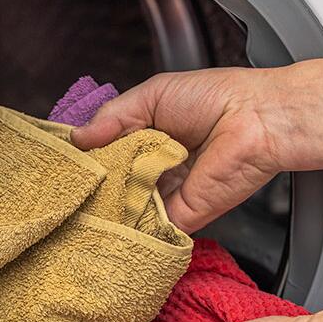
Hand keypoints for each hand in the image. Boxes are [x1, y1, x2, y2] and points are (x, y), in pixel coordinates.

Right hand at [70, 68, 289, 231]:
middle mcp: (155, 170)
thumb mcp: (152, 95)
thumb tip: (79, 138)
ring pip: (123, 208)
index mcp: (149, 139)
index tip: (66, 161)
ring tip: (83, 197)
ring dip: (105, 204)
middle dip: (93, 183)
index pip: (108, 156)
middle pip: (111, 185)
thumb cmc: (217, 99)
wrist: (256, 122)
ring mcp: (165, 196)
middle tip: (71, 181)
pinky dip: (125, 223)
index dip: (88, 158)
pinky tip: (105, 213)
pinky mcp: (177, 218)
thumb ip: (112, 116)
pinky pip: (144, 226)